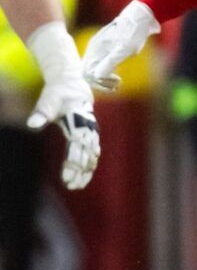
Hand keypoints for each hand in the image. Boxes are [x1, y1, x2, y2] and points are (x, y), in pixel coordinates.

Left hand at [27, 75, 98, 189]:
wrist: (74, 84)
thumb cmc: (60, 92)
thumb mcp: (49, 98)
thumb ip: (42, 111)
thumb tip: (32, 124)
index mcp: (80, 120)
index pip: (78, 145)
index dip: (74, 161)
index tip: (67, 176)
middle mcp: (88, 128)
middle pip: (86, 153)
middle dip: (79, 170)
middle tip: (71, 185)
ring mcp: (91, 132)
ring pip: (91, 155)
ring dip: (85, 171)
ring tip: (77, 185)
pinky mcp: (90, 135)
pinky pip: (92, 153)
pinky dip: (89, 165)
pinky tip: (84, 177)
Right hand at [82, 1, 160, 91]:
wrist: (140, 18)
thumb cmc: (133, 33)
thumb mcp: (125, 49)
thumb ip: (110, 61)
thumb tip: (96, 75)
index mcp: (96, 49)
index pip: (88, 72)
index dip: (101, 82)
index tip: (117, 82)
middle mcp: (93, 49)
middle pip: (87, 72)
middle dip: (100, 83)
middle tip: (117, 86)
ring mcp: (98, 48)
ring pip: (92, 69)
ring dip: (102, 80)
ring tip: (117, 84)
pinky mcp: (104, 49)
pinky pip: (98, 64)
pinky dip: (104, 73)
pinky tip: (116, 77)